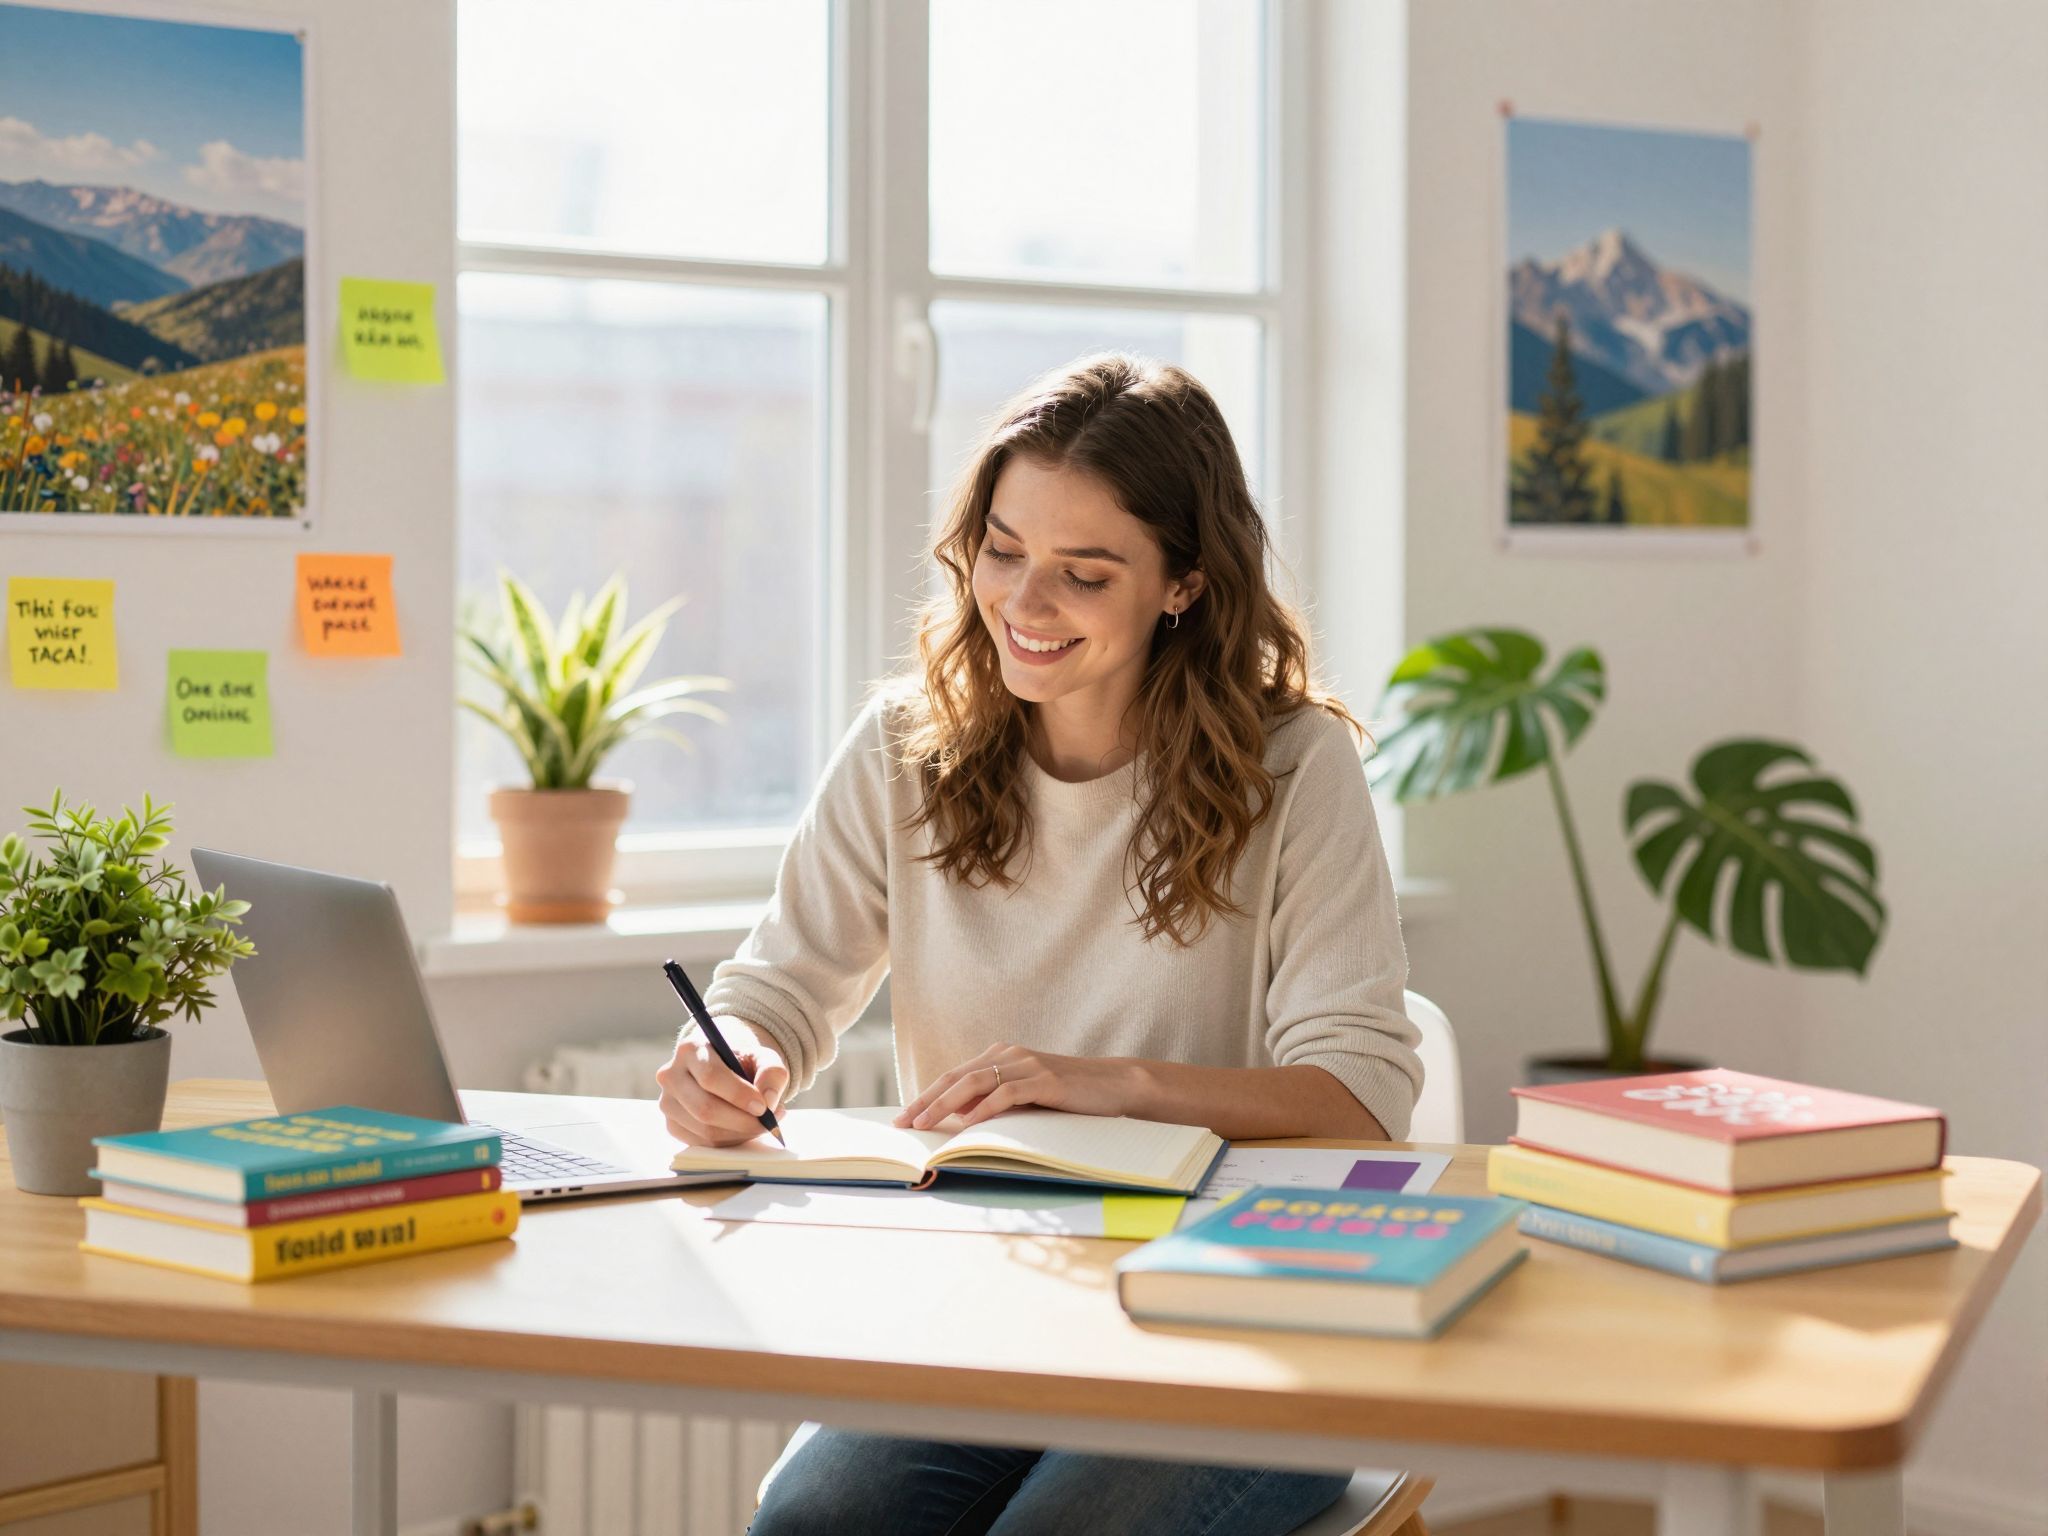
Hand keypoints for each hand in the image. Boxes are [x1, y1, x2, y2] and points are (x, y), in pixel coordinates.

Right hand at [655, 1018, 789, 1147]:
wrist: (725, 1070)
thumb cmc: (742, 1062)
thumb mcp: (763, 1057)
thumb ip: (772, 1072)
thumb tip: (768, 1100)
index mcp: (691, 1049)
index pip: (710, 1077)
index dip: (738, 1095)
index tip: (763, 1107)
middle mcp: (671, 1075)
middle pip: (705, 1108)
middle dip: (741, 1121)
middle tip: (768, 1123)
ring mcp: (668, 1102)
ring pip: (704, 1130)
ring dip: (739, 1133)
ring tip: (762, 1124)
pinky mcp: (672, 1124)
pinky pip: (701, 1143)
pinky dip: (728, 1142)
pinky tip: (744, 1130)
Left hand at [892, 1043, 1138, 1130]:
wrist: (1114, 1085)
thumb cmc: (1068, 1095)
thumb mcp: (1026, 1096)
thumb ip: (994, 1100)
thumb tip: (957, 1116)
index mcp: (1001, 1056)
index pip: (954, 1076)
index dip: (926, 1095)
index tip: (903, 1117)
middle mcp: (1009, 1055)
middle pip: (956, 1077)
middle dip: (925, 1101)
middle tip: (903, 1124)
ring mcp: (1027, 1064)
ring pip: (975, 1082)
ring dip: (945, 1105)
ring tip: (925, 1124)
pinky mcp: (1045, 1080)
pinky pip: (1007, 1092)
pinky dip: (984, 1108)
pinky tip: (968, 1123)